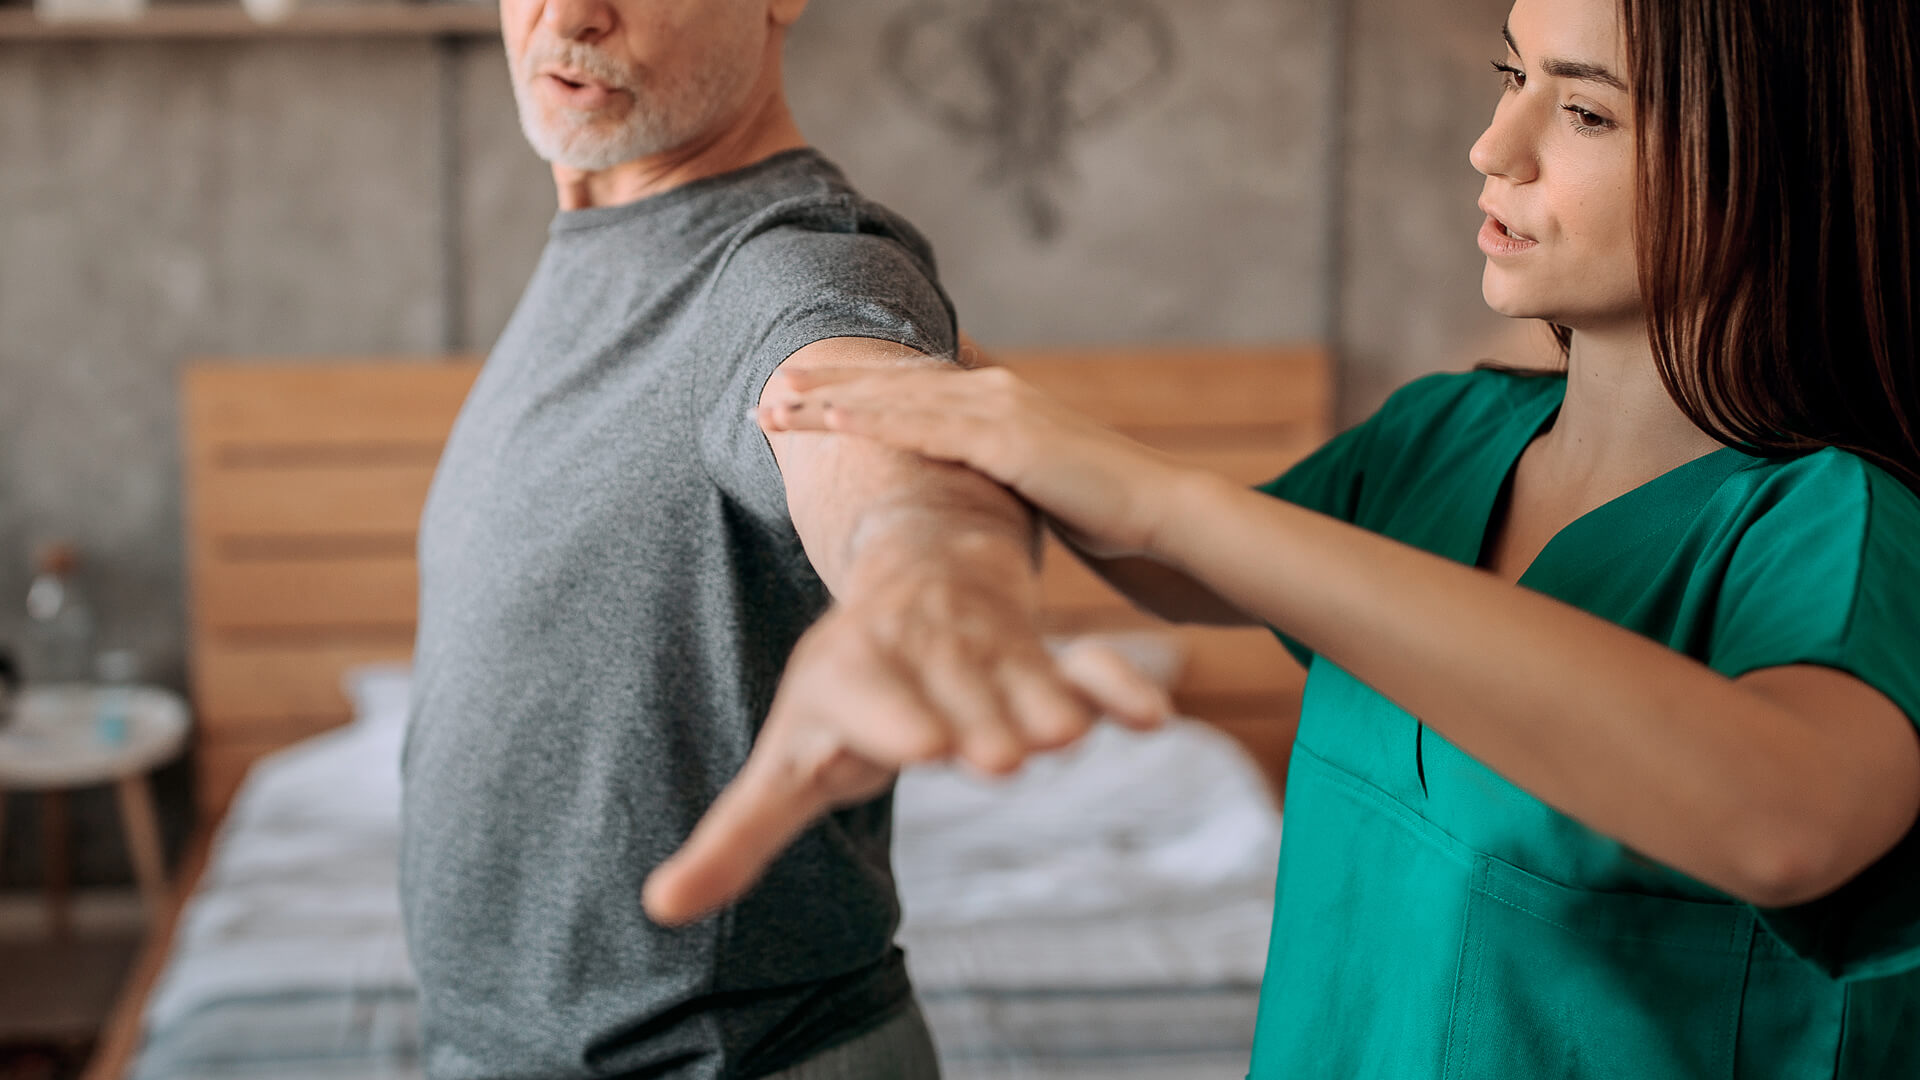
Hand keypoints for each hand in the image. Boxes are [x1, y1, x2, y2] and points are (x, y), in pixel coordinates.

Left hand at [641, 545, 1172, 926]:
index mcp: (845, 676)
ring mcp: (986, 647)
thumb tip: (657, 907)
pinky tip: (1153, 717)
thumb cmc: (842, 691)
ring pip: (1019, 674)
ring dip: (1046, 701)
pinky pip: (1083, 662)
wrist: (914, 580)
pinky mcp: (1043, 653)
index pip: (869, 695)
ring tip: (1070, 733)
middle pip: (951, 689)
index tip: (921, 745)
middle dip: (972, 720)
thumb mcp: (787, 760)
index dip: (893, 717)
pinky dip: (1115, 683)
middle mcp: (917, 653)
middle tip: (1001, 757)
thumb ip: (735, 837)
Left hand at [757, 366, 1193, 559]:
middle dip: (826, 388)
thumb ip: (991, 471)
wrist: (1158, 513)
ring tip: (775, 404)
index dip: (852, 389)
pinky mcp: (1007, 438)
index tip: (800, 396)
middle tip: (766, 393)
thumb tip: (958, 488)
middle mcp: (992, 391)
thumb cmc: (1101, 509)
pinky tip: (832, 420)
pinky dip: (875, 421)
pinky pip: (926, 427)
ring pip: (896, 399)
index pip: (909, 389)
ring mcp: (999, 410)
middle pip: (891, 384)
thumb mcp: (1032, 482)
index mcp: (996, 400)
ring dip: (831, 401)